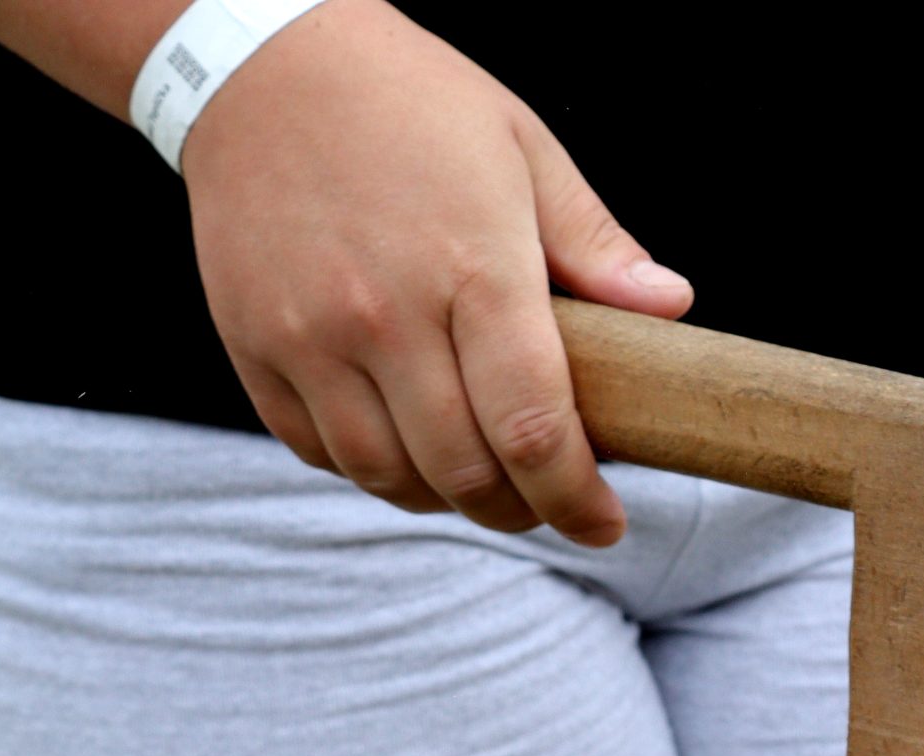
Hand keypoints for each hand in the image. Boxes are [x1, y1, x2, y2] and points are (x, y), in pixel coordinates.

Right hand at [180, 0, 690, 546]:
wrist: (262, 62)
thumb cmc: (414, 104)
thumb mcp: (525, 151)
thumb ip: (596, 245)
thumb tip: (672, 309)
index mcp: (472, 269)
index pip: (534, 428)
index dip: (577, 500)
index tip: (606, 524)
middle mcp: (383, 315)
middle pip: (464, 472)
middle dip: (521, 510)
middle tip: (550, 504)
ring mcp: (307, 335)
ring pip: (388, 476)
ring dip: (447, 500)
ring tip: (485, 483)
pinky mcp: (252, 345)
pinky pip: (319, 451)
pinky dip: (372, 470)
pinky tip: (409, 447)